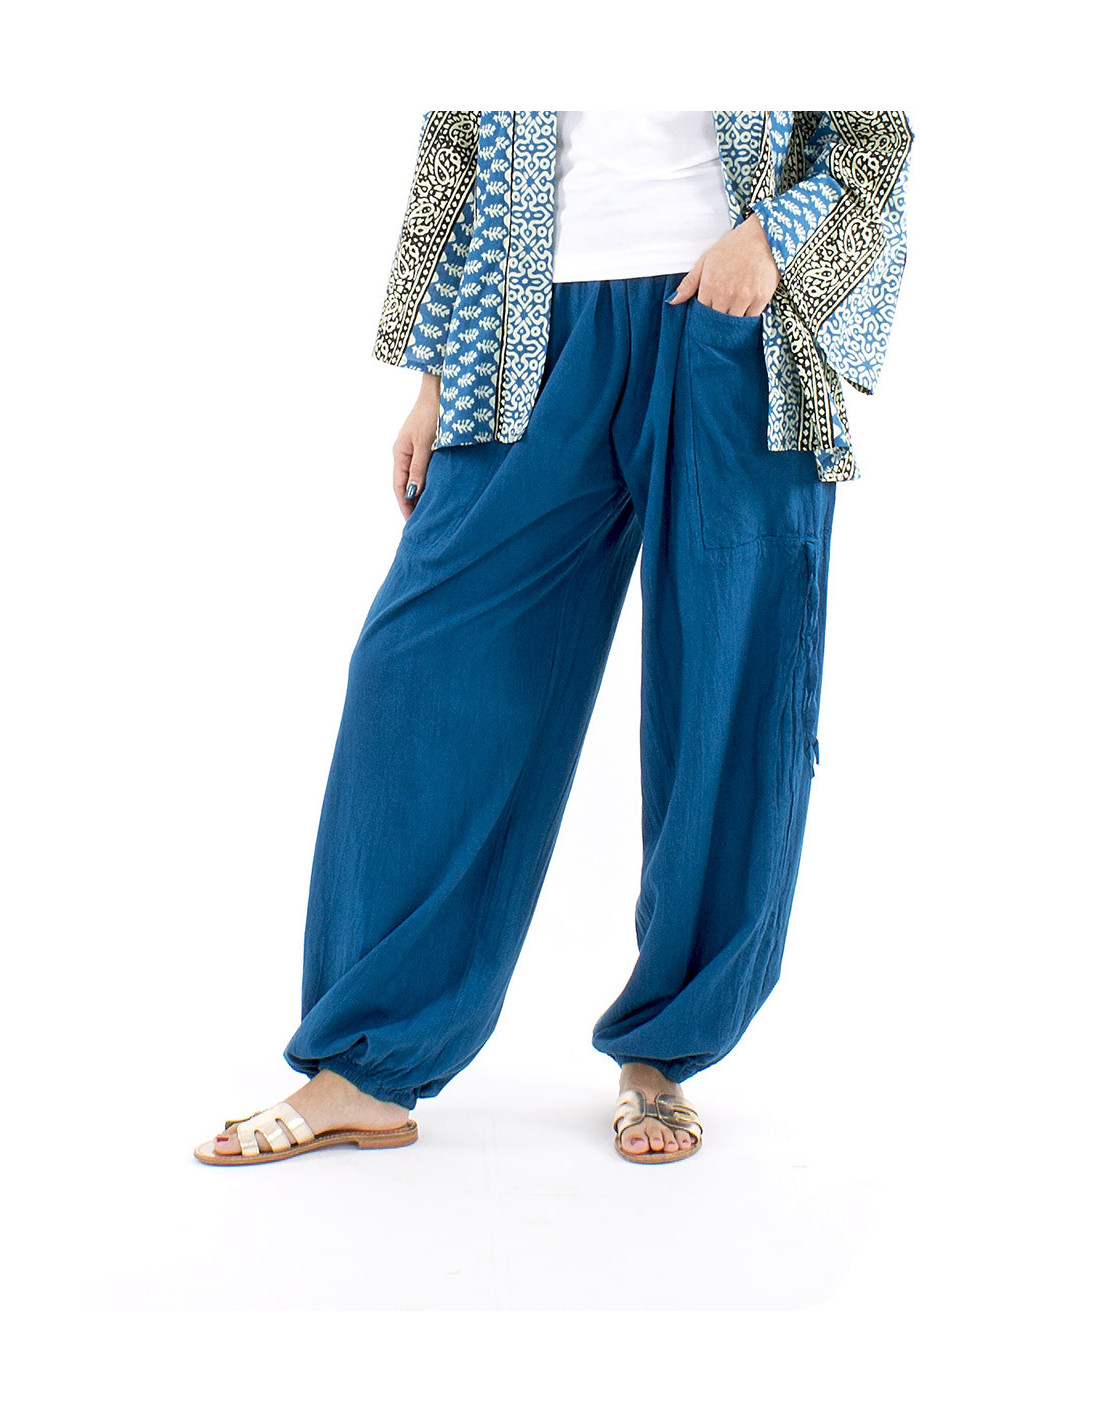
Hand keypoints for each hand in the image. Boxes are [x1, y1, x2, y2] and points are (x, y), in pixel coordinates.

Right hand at [392, 374, 439, 519]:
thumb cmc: (433, 414)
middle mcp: (404, 452)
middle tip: (420, 523)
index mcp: (400, 453)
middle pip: (405, 484)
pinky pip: (423, 469)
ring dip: (419, 494)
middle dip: (411, 504)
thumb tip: (413, 493)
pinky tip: (435, 491)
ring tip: (428, 512)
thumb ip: (419, 469)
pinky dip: (427, 482)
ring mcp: (414, 448)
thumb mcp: (426, 445)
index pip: (399, 487)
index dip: (405, 506)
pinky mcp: (425, 445)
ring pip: (414, 478)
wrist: (441, 390)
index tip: (412, 523)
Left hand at [667, 213, 779, 316]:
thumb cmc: (733, 248)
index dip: (703, 314)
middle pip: (717, 321)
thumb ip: (689, 283)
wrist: (762, 237)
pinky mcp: (761, 298)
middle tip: (720, 315)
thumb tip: (672, 301)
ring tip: (732, 312)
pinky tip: (745, 309)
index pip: (702, 312)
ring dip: (732, 322)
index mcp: (710, 285)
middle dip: (717, 321)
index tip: (707, 312)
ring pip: (734, 322)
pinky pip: (751, 319)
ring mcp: (745, 297)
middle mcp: (726, 293)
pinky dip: (747, 317)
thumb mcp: (706, 261)